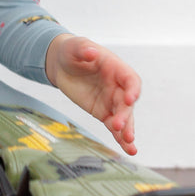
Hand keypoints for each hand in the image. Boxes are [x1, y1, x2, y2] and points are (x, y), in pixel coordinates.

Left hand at [45, 35, 140, 154]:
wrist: (62, 63)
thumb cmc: (73, 51)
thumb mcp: (76, 46)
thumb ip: (83, 48)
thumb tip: (91, 52)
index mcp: (115, 67)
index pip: (130, 79)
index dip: (132, 89)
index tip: (130, 98)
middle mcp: (117, 85)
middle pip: (126, 102)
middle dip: (125, 115)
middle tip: (118, 125)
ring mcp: (111, 100)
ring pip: (124, 117)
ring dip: (127, 130)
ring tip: (130, 144)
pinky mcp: (103, 112)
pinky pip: (113, 126)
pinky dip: (120, 137)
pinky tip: (128, 149)